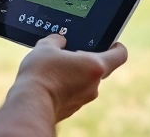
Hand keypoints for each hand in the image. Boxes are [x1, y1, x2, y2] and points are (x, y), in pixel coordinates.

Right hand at [12, 34, 127, 122]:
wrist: (29, 106)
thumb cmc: (41, 75)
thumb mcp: (46, 47)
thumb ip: (57, 40)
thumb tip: (59, 40)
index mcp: (95, 66)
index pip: (120, 54)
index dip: (116, 46)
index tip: (110, 42)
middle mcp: (94, 85)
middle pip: (99, 68)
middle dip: (86, 59)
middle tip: (70, 53)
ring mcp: (84, 99)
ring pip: (85, 81)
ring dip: (74, 74)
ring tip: (54, 68)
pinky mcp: (72, 109)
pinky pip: (73, 93)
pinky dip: (66, 86)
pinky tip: (49, 82)